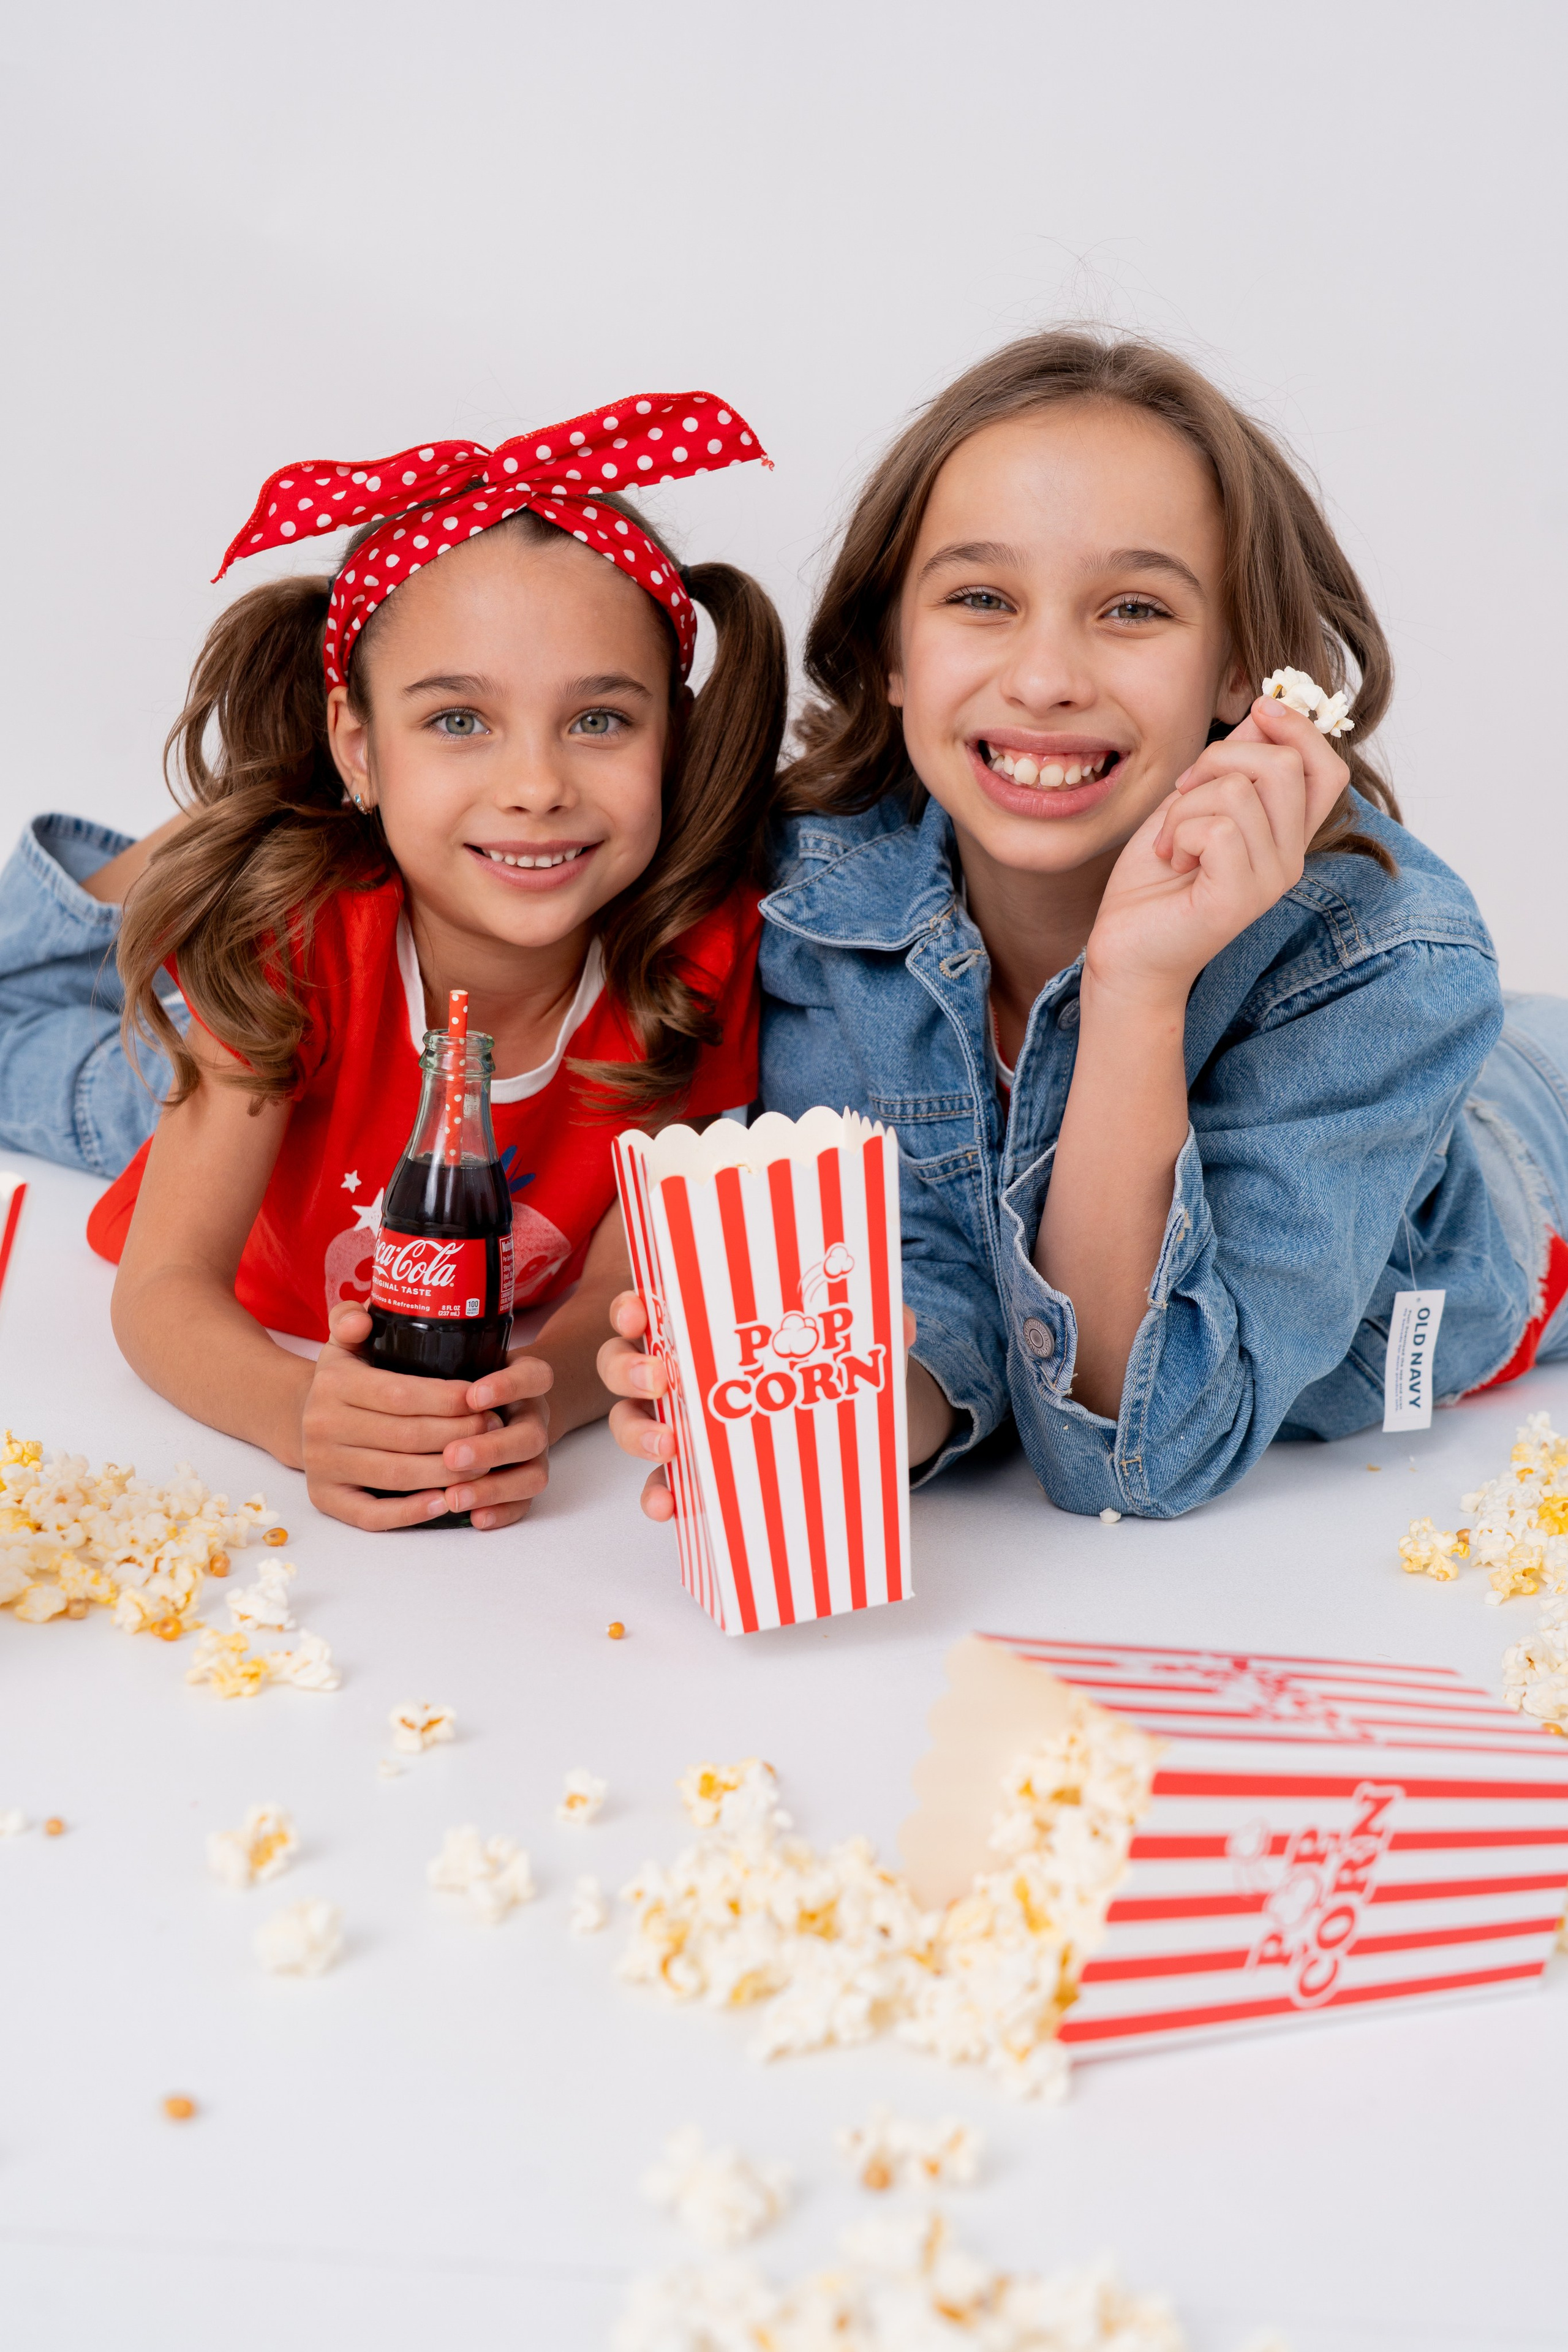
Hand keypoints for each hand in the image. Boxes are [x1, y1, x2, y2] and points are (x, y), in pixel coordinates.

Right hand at [301, 1302, 552, 1530]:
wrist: (303, 1417)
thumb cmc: (346, 1378)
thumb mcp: (344, 1341)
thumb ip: (351, 1319)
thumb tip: (362, 1318)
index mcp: (333, 1383)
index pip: (401, 1394)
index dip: (448, 1400)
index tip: (484, 1400)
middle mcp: (322, 1425)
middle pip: (406, 1436)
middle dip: (459, 1434)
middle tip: (497, 1430)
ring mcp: (322, 1466)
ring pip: (396, 1476)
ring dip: (447, 1473)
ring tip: (485, 1464)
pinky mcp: (325, 1499)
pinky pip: (370, 1515)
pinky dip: (410, 1513)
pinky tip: (445, 1502)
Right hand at [600, 1294, 937, 1516]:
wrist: (834, 1418)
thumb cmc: (815, 1362)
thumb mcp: (840, 1336)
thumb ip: (867, 1323)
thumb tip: (901, 1322)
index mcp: (697, 1326)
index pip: (648, 1309)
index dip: (632, 1308)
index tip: (641, 1312)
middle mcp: (673, 1371)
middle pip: (622, 1363)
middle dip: (630, 1368)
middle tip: (661, 1377)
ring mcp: (676, 1422)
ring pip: (628, 1421)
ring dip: (636, 1432)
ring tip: (668, 1444)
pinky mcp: (692, 1471)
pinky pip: (661, 1483)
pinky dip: (657, 1493)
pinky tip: (668, 1504)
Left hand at [1086, 697, 1349, 1008]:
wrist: (1125, 950)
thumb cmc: (1156, 881)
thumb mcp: (1194, 804)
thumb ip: (1233, 764)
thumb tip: (1267, 710)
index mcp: (1286, 834)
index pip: (1326, 768)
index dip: (1298, 727)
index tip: (1258, 709)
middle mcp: (1290, 858)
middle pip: (1285, 765)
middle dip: (1221, 758)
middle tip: (1184, 790)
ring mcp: (1270, 881)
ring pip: (1241, 791)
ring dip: (1187, 804)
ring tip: (1173, 840)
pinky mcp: (1240, 899)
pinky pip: (1219, 829)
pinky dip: (1180, 832)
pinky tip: (1172, 860)